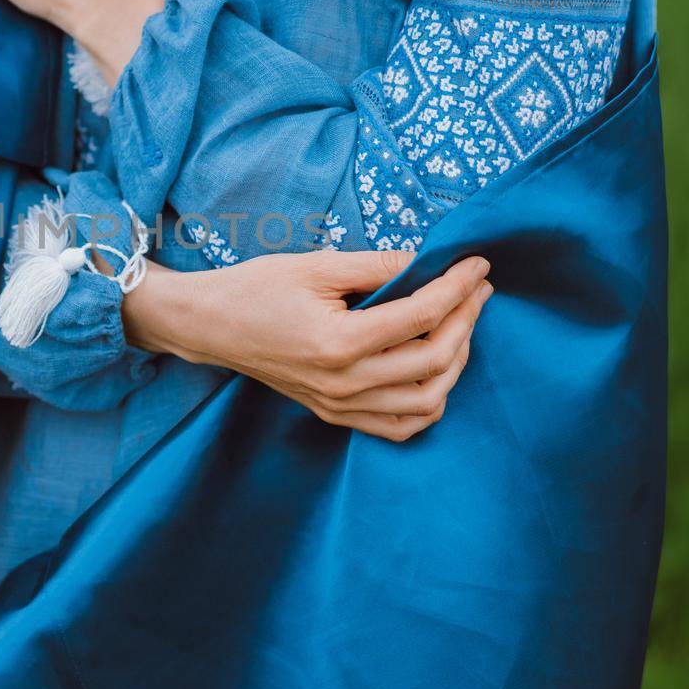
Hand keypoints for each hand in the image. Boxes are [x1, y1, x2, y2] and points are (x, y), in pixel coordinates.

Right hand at [123, 250, 492, 442]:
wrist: (211, 325)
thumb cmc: (257, 288)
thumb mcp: (318, 265)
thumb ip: (379, 265)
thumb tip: (431, 262)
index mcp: (339, 341)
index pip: (422, 315)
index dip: (458, 287)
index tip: (477, 265)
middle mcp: (344, 382)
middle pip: (435, 359)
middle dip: (467, 319)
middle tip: (476, 289)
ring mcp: (340, 406)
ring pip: (428, 400)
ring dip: (456, 362)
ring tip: (460, 326)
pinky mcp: (336, 415)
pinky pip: (401, 426)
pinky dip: (430, 402)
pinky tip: (436, 370)